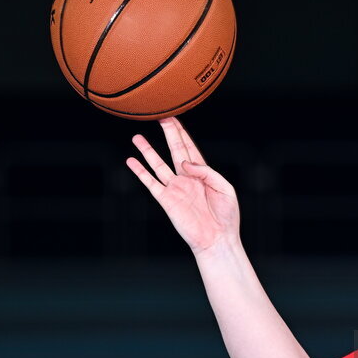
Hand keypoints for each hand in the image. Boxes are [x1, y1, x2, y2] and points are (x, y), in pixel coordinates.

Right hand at [126, 116, 240, 254]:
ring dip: (148, 151)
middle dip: (167, 134)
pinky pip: (151, 183)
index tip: (174, 117)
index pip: (190, 148)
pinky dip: (140, 172)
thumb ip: (207, 172)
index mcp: (203, 174)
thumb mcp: (225, 188)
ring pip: (158, 165)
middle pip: (174, 150)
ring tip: (137, 137)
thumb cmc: (226, 216)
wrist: (217, 240)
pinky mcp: (167, 201)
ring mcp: (176, 189)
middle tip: (159, 117)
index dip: (182, 133)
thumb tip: (185, 163)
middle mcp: (187, 178)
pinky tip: (131, 162)